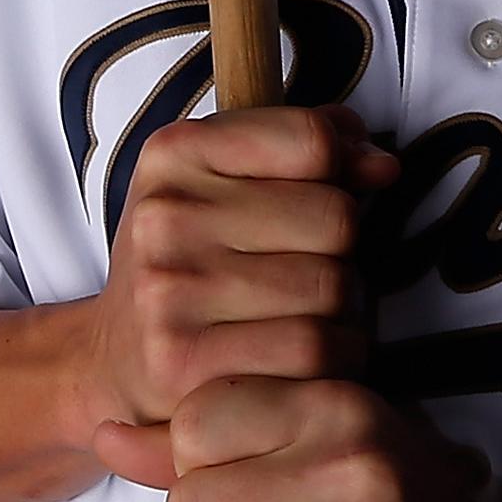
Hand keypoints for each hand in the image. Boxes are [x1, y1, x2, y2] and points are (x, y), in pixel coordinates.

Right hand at [81, 104, 401, 478]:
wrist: (118, 360)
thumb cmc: (195, 264)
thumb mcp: (231, 184)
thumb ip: (311, 152)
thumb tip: (384, 165)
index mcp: (175, 154)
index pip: (312, 140)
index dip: (344, 171)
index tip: (329, 196)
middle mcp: (164, 216)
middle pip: (336, 218)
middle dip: (344, 253)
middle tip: (309, 274)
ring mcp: (169, 290)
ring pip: (334, 288)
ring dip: (346, 312)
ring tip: (307, 317)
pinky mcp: (185, 361)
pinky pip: (313, 349)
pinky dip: (334, 359)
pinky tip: (305, 360)